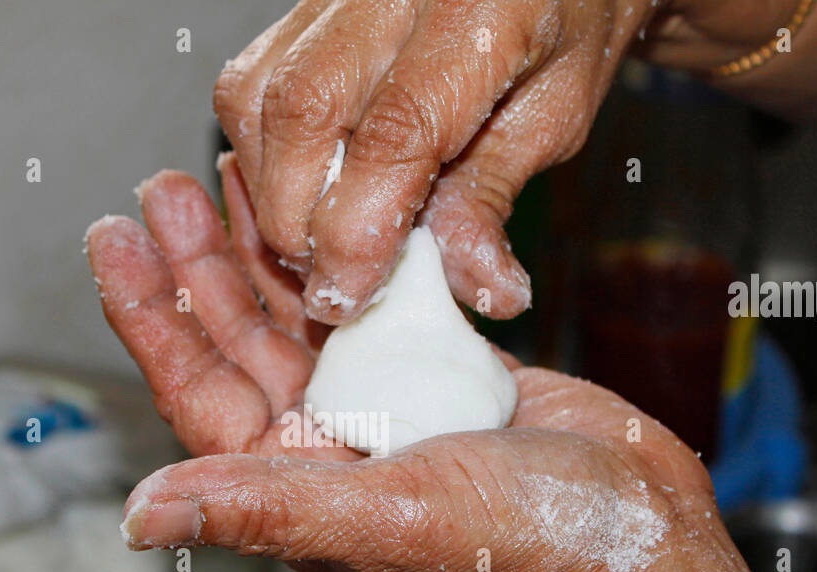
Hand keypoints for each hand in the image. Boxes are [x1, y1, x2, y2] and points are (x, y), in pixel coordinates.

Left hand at [85, 159, 714, 571]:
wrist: (635, 528)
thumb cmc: (522, 543)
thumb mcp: (384, 517)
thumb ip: (264, 510)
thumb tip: (141, 517)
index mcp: (294, 485)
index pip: (199, 393)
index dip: (152, 318)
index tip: (116, 242)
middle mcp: (324, 444)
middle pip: (237, 343)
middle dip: (198, 266)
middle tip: (161, 189)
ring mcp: (378, 404)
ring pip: (298, 313)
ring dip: (260, 248)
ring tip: (225, 173)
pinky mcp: (432, 370)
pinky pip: (368, 299)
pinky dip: (343, 250)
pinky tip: (325, 200)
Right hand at [213, 0, 662, 322]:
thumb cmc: (567, 13)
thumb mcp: (557, 109)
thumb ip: (493, 194)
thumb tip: (475, 287)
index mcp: (477, 12)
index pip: (393, 134)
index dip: (358, 233)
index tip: (346, 298)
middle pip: (301, 115)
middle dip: (299, 222)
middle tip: (331, 280)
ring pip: (254, 97)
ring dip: (271, 189)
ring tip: (317, 237)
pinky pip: (249, 78)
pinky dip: (261, 149)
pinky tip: (302, 184)